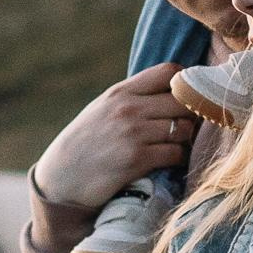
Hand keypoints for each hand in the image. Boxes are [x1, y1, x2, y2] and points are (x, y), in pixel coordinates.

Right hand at [33, 64, 196, 216]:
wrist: (60, 180)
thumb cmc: (85, 145)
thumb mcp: (102, 110)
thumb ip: (132, 98)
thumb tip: (173, 92)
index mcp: (120, 92)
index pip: (169, 71)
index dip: (185, 83)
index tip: (186, 98)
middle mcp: (128, 108)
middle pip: (183, 101)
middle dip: (191, 114)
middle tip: (188, 126)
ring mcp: (133, 133)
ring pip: (184, 128)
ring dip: (186, 139)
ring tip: (177, 145)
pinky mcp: (137, 159)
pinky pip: (176, 153)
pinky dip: (179, 159)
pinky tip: (171, 162)